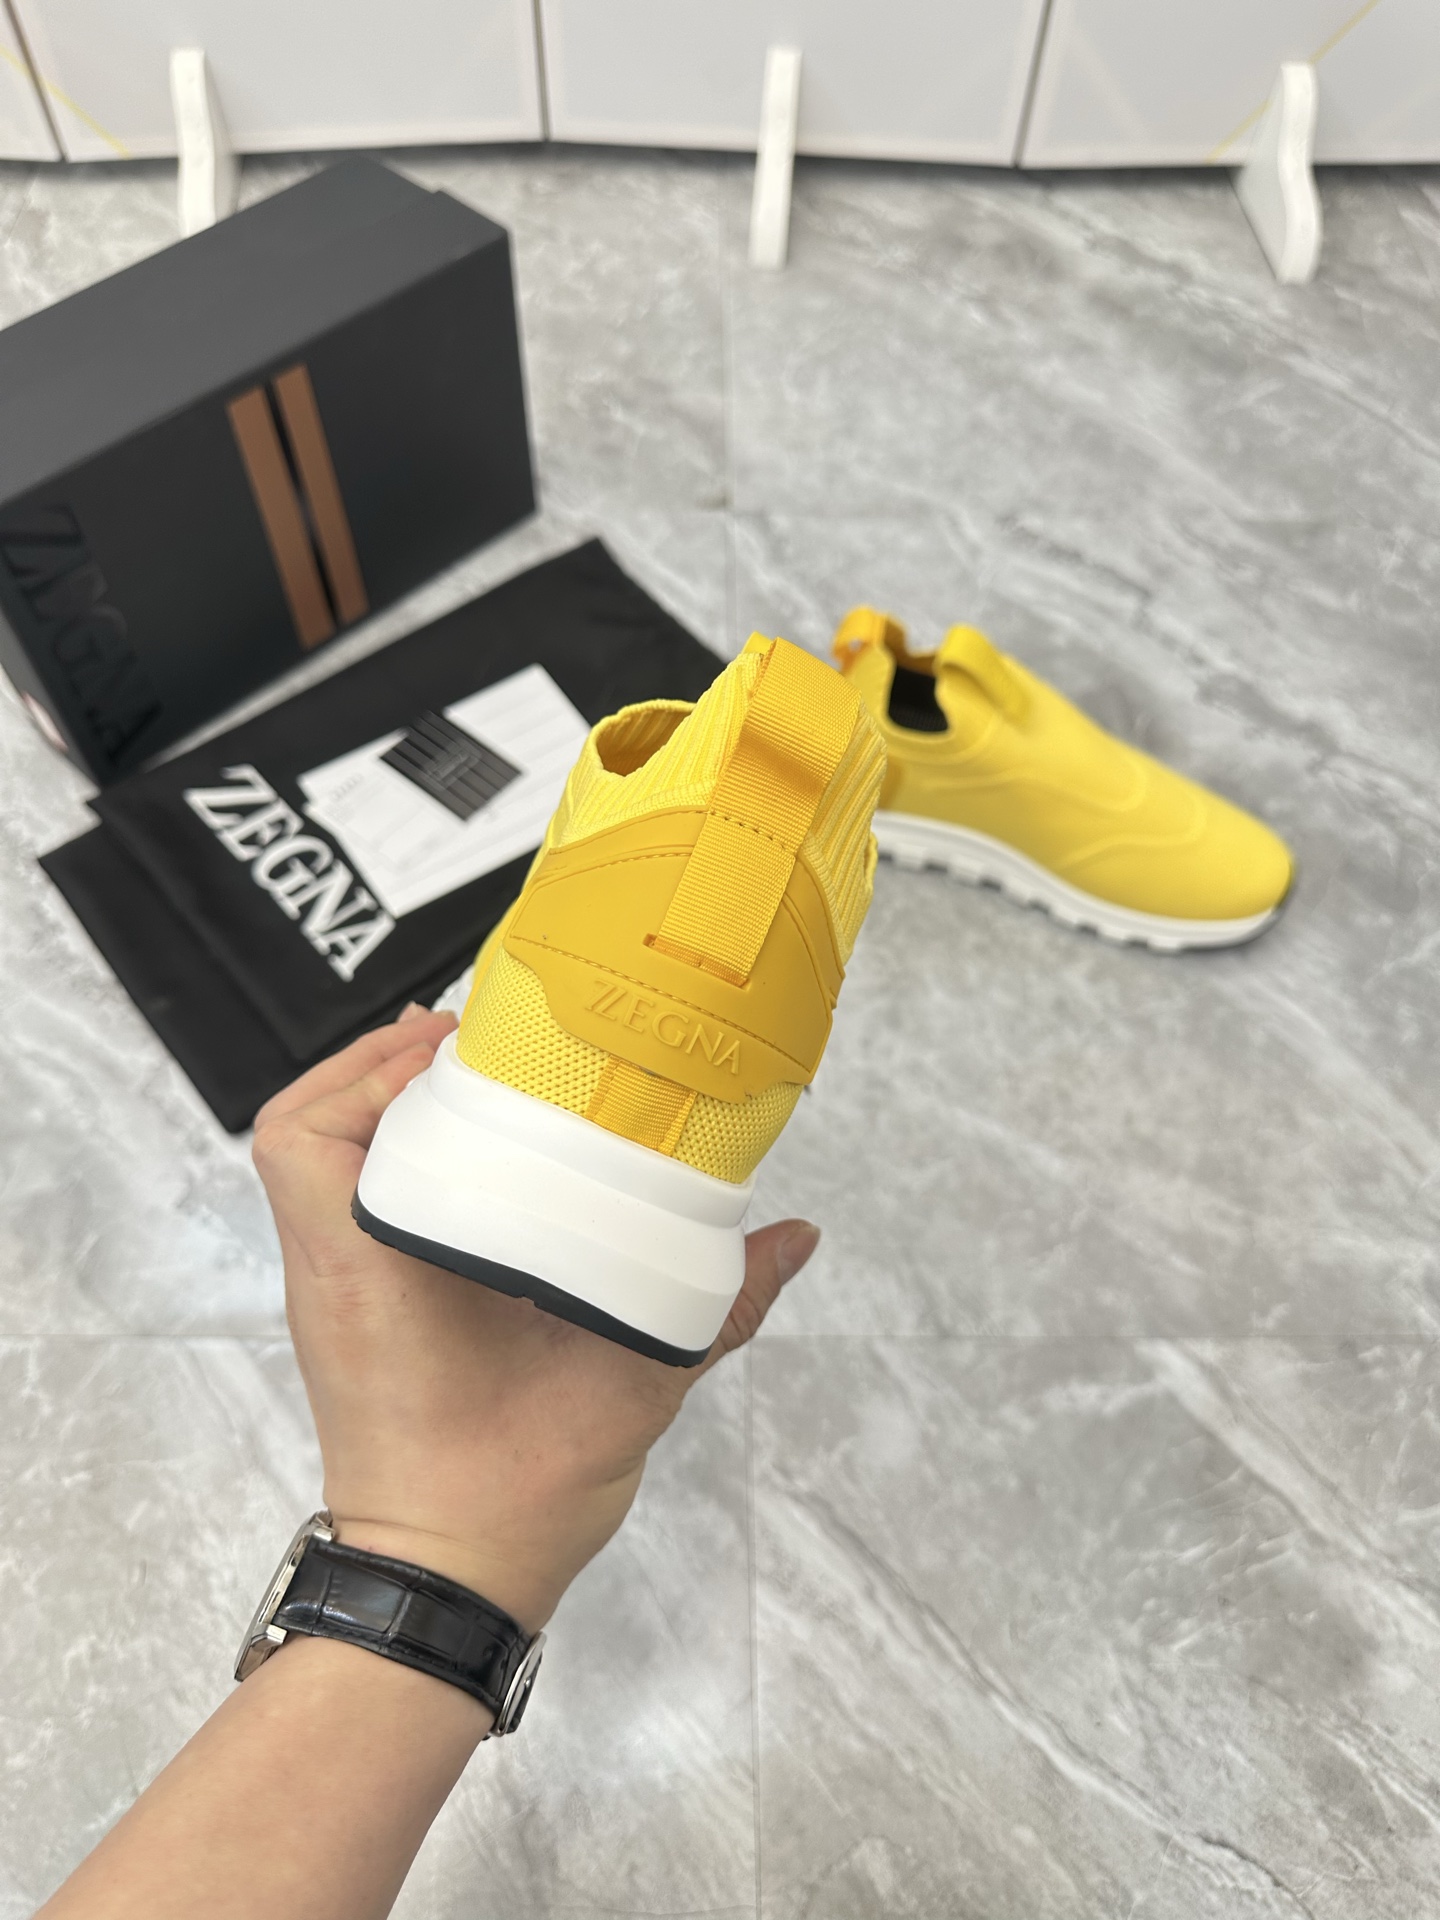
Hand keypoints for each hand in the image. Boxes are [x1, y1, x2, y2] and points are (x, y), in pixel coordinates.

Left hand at [251, 1006, 819, 1629]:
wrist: (444, 1588)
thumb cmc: (508, 1496)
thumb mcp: (627, 1390)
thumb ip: (714, 1310)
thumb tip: (797, 1236)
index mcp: (371, 1272)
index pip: (307, 1140)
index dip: (368, 1072)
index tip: (458, 1050)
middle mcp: (333, 1271)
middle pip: (306, 1126)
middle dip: (382, 1066)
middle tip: (480, 1045)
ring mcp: (336, 1291)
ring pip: (322, 1163)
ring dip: (384, 1110)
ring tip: (476, 1081)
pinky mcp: (355, 1311)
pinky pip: (346, 1204)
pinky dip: (392, 1160)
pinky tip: (474, 1153)